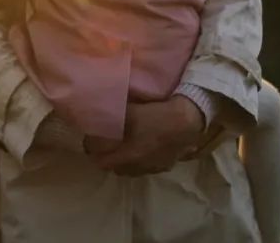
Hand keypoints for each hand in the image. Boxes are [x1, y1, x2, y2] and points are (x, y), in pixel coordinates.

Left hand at [91, 96, 205, 175]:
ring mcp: (153, 168)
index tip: (92, 143)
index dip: (94, 153)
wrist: (187, 122)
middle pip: (116, 168)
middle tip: (107, 144)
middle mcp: (139, 166)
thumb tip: (95, 108)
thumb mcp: (131, 111)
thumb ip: (113, 114)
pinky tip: (144, 148)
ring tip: (125, 147)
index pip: (102, 162)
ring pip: (131, 170)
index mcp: (128, 155)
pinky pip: (147, 168)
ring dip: (125, 161)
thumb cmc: (156, 116)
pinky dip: (141, 161)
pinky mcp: (166, 166)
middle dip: (109, 158)